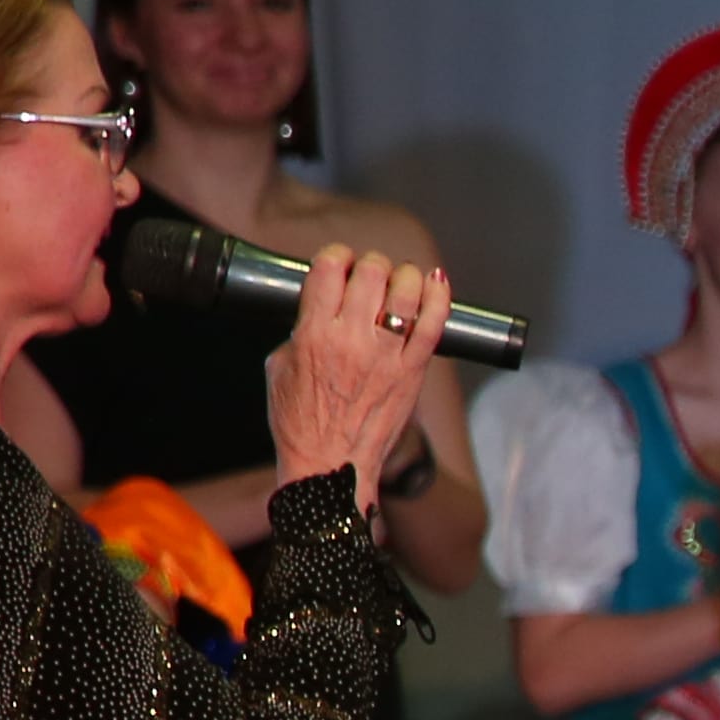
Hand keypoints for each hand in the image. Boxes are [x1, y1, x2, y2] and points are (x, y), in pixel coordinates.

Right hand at [266, 244, 451, 505]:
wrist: (330, 464)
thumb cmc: (300, 421)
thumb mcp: (280, 366)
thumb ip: (301, 330)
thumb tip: (320, 308)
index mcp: (313, 333)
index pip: (328, 269)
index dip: (336, 255)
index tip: (340, 261)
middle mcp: (352, 339)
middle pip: (371, 272)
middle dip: (371, 263)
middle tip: (370, 273)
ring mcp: (387, 355)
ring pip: (406, 292)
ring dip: (405, 276)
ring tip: (399, 281)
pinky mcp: (413, 371)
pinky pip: (434, 324)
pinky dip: (439, 297)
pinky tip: (436, 284)